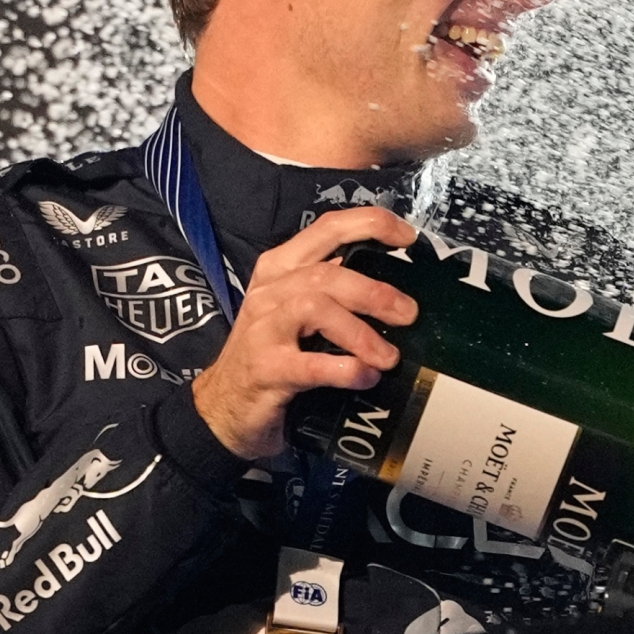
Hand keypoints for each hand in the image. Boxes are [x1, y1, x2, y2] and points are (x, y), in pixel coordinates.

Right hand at [189, 207, 418, 458]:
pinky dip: (345, 370)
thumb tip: (393, 283)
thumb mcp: (295, 311)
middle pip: (326, 273)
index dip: (371, 225)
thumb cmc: (270, 353)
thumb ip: (332, 289)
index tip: (407, 238)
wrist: (225, 407)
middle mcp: (270, 291)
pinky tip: (366, 377)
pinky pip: (310, 365)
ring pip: (316, 308)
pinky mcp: (265, 369)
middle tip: (408, 314)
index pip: (327, 228)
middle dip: (374, 292)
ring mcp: (264, 329)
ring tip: (388, 356)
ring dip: (360, 332)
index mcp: (281, 268)